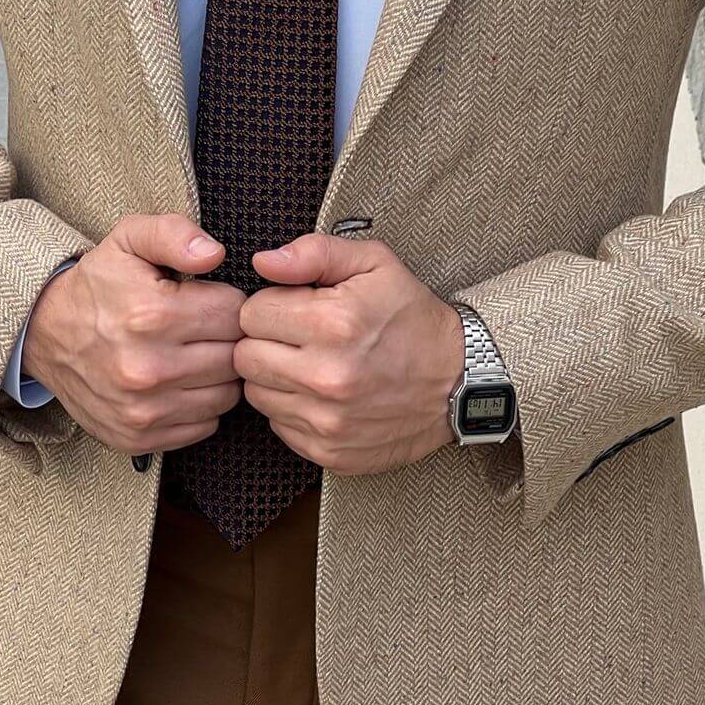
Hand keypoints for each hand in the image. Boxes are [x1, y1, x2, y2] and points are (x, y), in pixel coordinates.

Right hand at [22, 214, 245, 455]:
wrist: (43, 334)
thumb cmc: (98, 285)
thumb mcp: (129, 239)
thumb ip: (175, 233)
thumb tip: (214, 254)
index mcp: (151, 315)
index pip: (234, 315)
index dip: (227, 302)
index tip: (207, 300)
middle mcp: (147, 369)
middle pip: (234, 358)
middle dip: (225, 339)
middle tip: (202, 328)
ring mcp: (142, 410)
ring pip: (225, 396)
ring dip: (217, 375)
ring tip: (192, 354)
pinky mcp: (138, 438)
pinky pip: (204, 425)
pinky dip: (200, 406)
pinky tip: (179, 383)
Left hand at [234, 233, 463, 475]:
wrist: (459, 381)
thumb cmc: (413, 317)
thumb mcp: (374, 264)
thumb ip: (314, 252)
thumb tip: (263, 262)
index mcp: (334, 323)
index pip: (251, 314)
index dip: (270, 306)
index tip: (295, 308)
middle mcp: (326, 376)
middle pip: (245, 357)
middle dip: (265, 341)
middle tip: (299, 336)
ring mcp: (327, 420)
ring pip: (256, 393)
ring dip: (275, 376)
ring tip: (312, 363)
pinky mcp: (329, 451)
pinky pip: (278, 425)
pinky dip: (293, 408)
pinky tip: (322, 394)